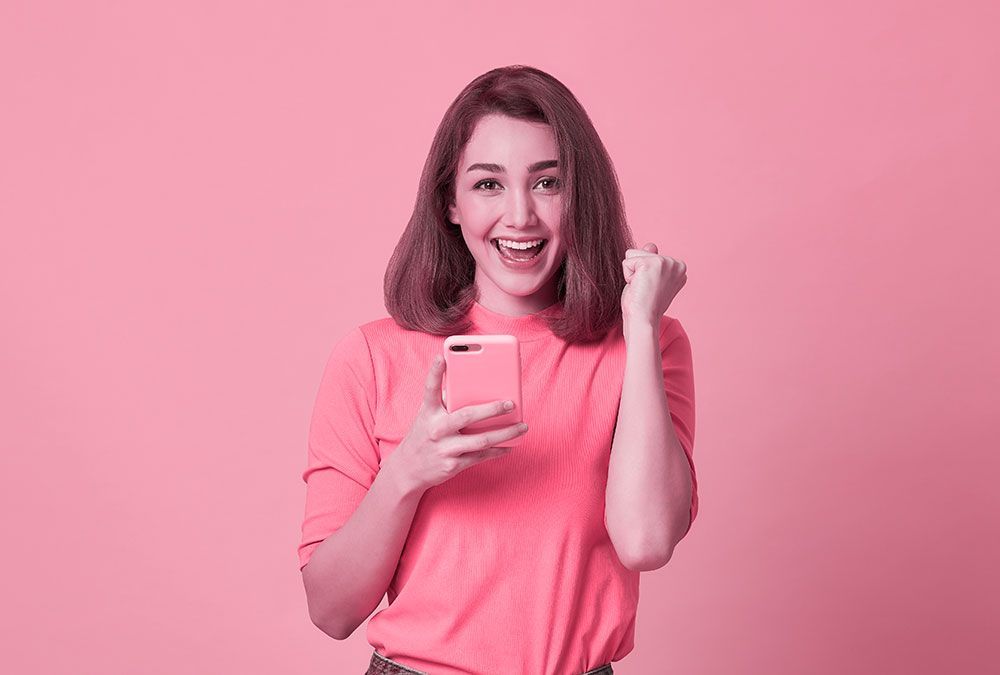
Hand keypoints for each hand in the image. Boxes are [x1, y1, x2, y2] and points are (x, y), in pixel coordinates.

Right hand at [384, 354, 527, 492]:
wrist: (408, 470)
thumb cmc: (424, 436)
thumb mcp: (427, 416)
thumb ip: (444, 401)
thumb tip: (472, 386)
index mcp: (428, 412)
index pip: (430, 389)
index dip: (435, 372)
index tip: (441, 357)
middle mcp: (436, 429)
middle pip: (467, 415)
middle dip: (491, 409)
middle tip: (510, 403)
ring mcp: (445, 448)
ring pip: (481, 440)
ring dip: (505, 433)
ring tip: (522, 426)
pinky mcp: (453, 465)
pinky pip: (481, 456)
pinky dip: (498, 450)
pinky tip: (510, 445)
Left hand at [620, 242, 686, 335]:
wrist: (643, 320)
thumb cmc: (645, 305)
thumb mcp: (650, 280)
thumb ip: (652, 261)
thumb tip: (651, 245)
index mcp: (679, 268)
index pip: (650, 256)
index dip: (644, 273)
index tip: (651, 289)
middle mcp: (676, 264)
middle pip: (642, 252)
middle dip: (637, 271)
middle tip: (645, 290)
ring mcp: (666, 262)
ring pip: (633, 254)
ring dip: (632, 273)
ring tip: (641, 288)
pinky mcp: (652, 263)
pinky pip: (627, 261)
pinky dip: (627, 276)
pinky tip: (637, 287)